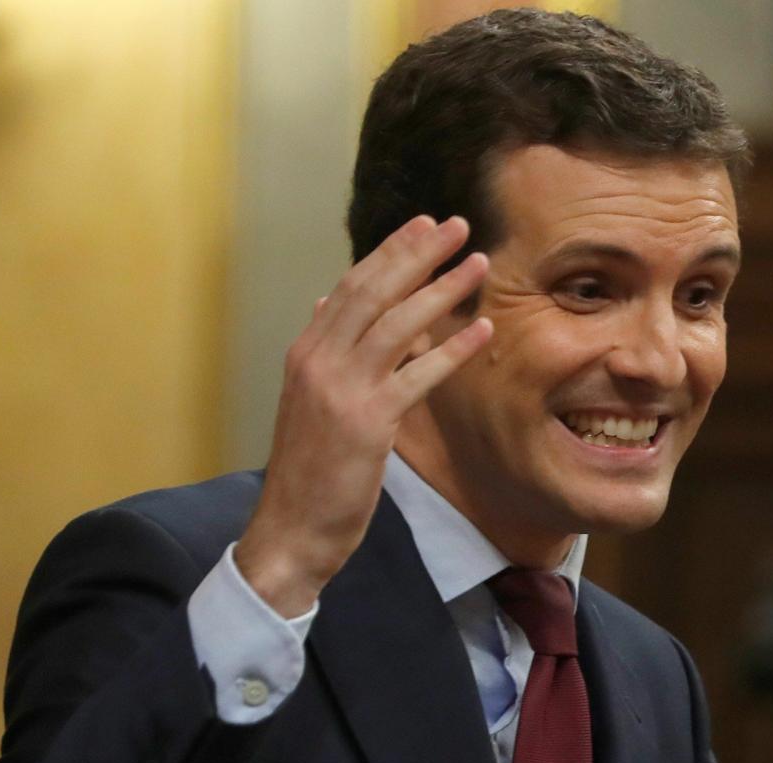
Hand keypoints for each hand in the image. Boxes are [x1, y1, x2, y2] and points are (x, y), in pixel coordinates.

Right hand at [235, 216, 493, 615]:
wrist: (290, 527)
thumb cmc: (308, 469)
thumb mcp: (307, 400)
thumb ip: (323, 351)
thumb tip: (325, 303)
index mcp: (306, 352)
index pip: (352, 287)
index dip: (390, 252)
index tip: (424, 226)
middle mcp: (319, 361)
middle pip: (374, 290)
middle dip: (417, 253)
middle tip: (456, 224)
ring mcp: (342, 390)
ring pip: (398, 324)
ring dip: (442, 289)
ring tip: (478, 263)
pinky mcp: (368, 423)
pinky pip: (417, 375)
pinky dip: (452, 349)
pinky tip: (482, 329)